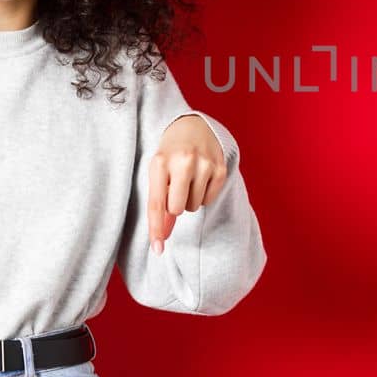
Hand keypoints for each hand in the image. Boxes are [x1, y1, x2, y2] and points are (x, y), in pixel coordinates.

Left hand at [146, 114, 228, 253]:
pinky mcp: (220, 168)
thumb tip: (162, 238)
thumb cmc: (169, 155)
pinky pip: (209, 200)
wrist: (192, 126)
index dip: (156, 229)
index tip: (158, 250)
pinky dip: (203, 195)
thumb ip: (159, 204)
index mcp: (160, 162)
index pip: (157, 203)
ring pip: (194, 206)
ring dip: (189, 199)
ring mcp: (205, 164)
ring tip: (188, 179)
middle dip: (174, 206)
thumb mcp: (158, 173)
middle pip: (177, 209)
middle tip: (174, 189)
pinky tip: (200, 178)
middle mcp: (183, 161)